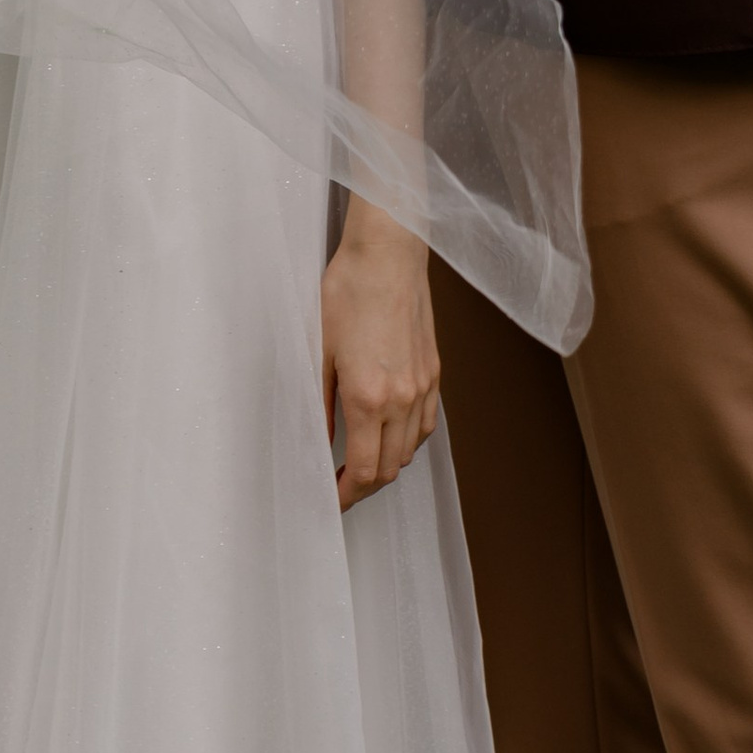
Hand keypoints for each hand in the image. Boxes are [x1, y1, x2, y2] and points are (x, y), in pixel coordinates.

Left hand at [321, 202, 440, 511]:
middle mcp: (402, 398)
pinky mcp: (434, 371)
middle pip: (389, 469)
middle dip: (364, 485)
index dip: (346, 495)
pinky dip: (407, 440)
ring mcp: (423, 386)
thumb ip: (320, 403)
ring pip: (410, 450)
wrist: (388, 252)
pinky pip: (425, 424)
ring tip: (360, 459)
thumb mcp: (318, 348)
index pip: (363, 471)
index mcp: (368, 397)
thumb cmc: (348, 291)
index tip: (331, 500)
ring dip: (386, 464)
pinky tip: (389, 431)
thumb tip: (319, 442)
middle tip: (340, 484)